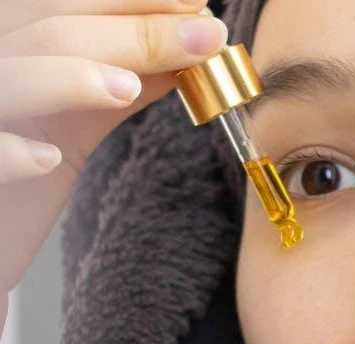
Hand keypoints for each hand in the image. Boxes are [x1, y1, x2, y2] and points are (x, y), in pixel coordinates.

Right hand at [0, 0, 227, 336]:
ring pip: (12, 78)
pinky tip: (49, 160)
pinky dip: (9, 152)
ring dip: (70, 77)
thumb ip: (119, 83)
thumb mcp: (74, 126)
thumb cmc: (18, 184)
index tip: (199, 5)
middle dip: (134, 33)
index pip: (68, 10)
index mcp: (14, 51)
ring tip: (126, 88)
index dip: (135, 4)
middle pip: (51, 33)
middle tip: (204, 38)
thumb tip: (188, 49)